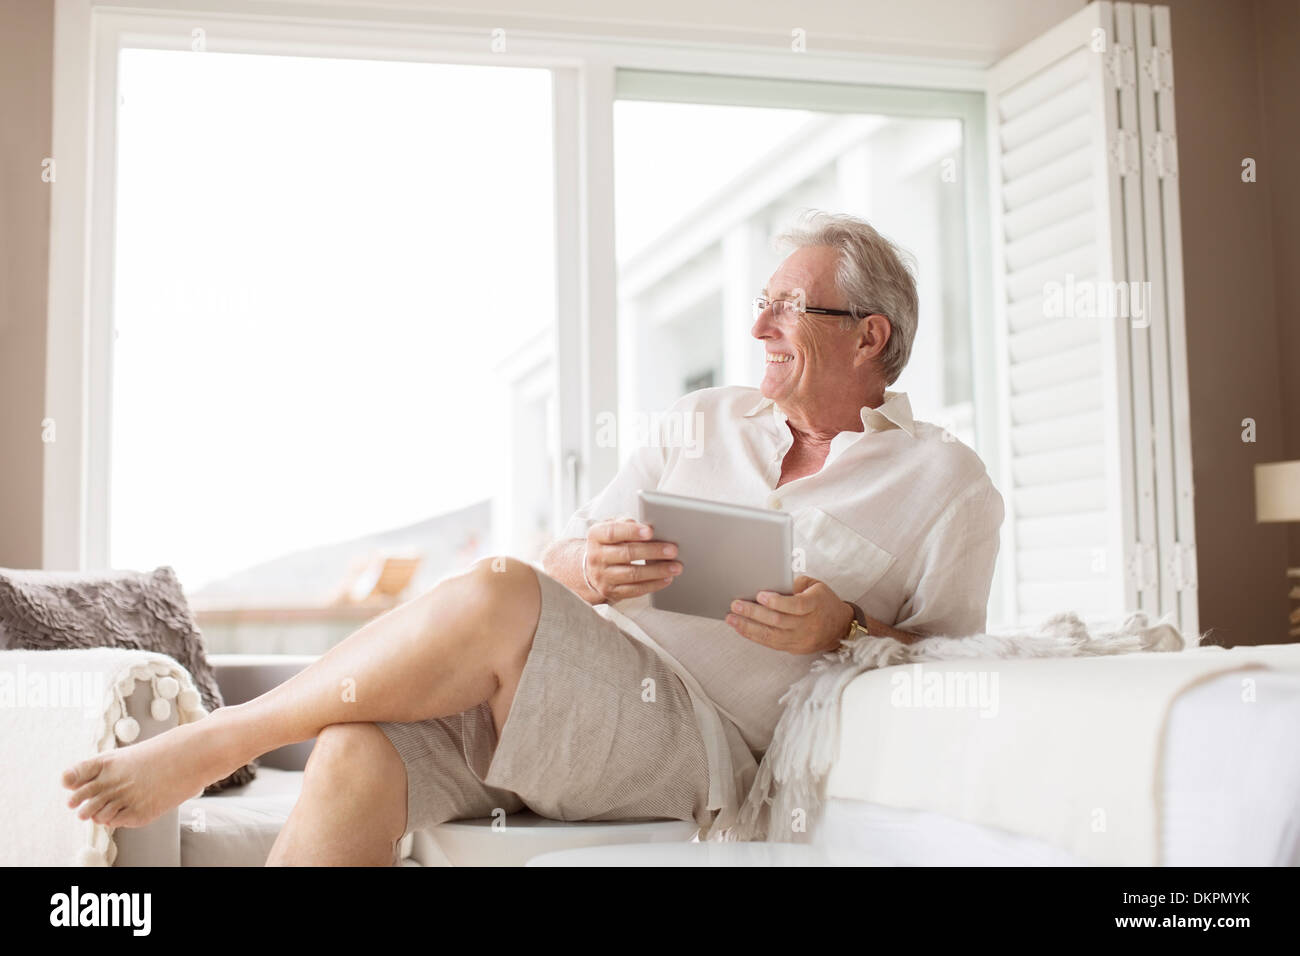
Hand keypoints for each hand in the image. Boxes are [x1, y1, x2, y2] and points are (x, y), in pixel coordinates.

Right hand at [583, 518, 681, 601]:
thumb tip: (647, 526)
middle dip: (652, 551)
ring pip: (632, 574)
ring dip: (657, 571)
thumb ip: (627, 524)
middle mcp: (597, 556)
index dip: (632, 531)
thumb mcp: (612, 527)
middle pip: (626, 554)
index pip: (613, 532)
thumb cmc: (609, 543)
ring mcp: (603, 576)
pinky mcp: (611, 591)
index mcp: (596, 536)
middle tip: (672, 550)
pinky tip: (666, 579)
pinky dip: (653, 585)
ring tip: (675, 567)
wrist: (591, 568)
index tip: (650, 531)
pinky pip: (634, 590)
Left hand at [725, 575, 853, 653]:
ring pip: (771, 636)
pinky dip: (754, 636)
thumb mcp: (815, 586)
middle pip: (778, 621)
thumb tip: (768, 581)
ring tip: (732, 619)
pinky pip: (771, 644)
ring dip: (748, 627)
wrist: (840, 627)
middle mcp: (809, 625)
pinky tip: (741, 629)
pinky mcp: (795, 649)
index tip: (760, 594)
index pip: (795, 606)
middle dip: (753, 613)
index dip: (777, 601)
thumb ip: (794, 584)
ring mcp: (801, 640)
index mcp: (815, 606)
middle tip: (736, 605)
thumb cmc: (824, 602)